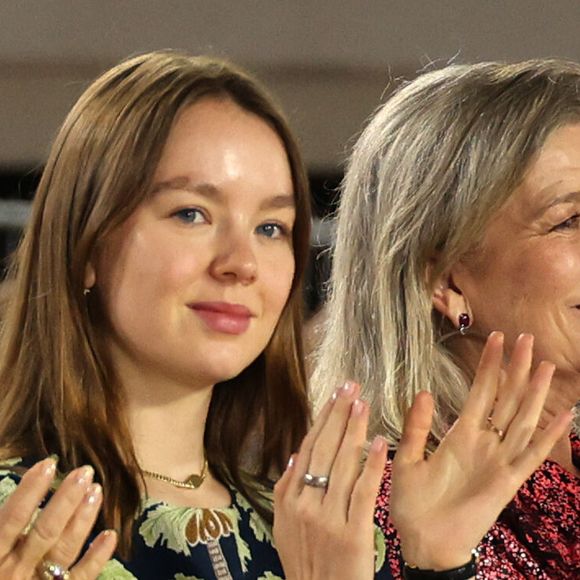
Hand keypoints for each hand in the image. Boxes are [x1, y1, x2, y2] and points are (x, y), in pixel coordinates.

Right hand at [0, 458, 116, 578]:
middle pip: (44, 532)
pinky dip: (97, 558)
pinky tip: (110, 535)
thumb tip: (17, 497)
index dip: (29, 492)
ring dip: (83, 520)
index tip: (47, 464)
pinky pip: (80, 578)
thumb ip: (1, 521)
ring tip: (96, 490)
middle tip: (84, 472)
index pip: (11, 520)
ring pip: (64, 550)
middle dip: (66, 500)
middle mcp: (15, 571)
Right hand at [273, 382, 387, 579]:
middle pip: (324, 449)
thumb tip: (297, 455)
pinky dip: (372, 466)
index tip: (335, 396)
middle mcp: (304, 504)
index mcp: (288, 499)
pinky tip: (380, 443)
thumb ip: (289, 491)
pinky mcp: (352, 534)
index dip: (323, 420)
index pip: (308, 448)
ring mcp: (327, 518)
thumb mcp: (285, 527)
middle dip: (338, 414)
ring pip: (342, 465)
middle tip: (351, 385)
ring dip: (354, 431)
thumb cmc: (307, 564)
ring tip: (363, 404)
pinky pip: (362, 493)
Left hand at [390, 332, 572, 569]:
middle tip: (527, 338)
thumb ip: (417, 426)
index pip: (480, 391)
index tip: (497, 339)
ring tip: (545, 365)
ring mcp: (498, 460)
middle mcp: (483, 442)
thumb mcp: (407, 459)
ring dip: (534, 393)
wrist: (423, 541)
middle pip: (505, 398)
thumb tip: (425, 391)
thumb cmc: (413, 502)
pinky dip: (549, 436)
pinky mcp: (508, 481)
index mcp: (460, 434)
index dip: (489, 366)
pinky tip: (564, 415)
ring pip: (522, 419)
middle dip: (516, 369)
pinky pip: (532, 455)